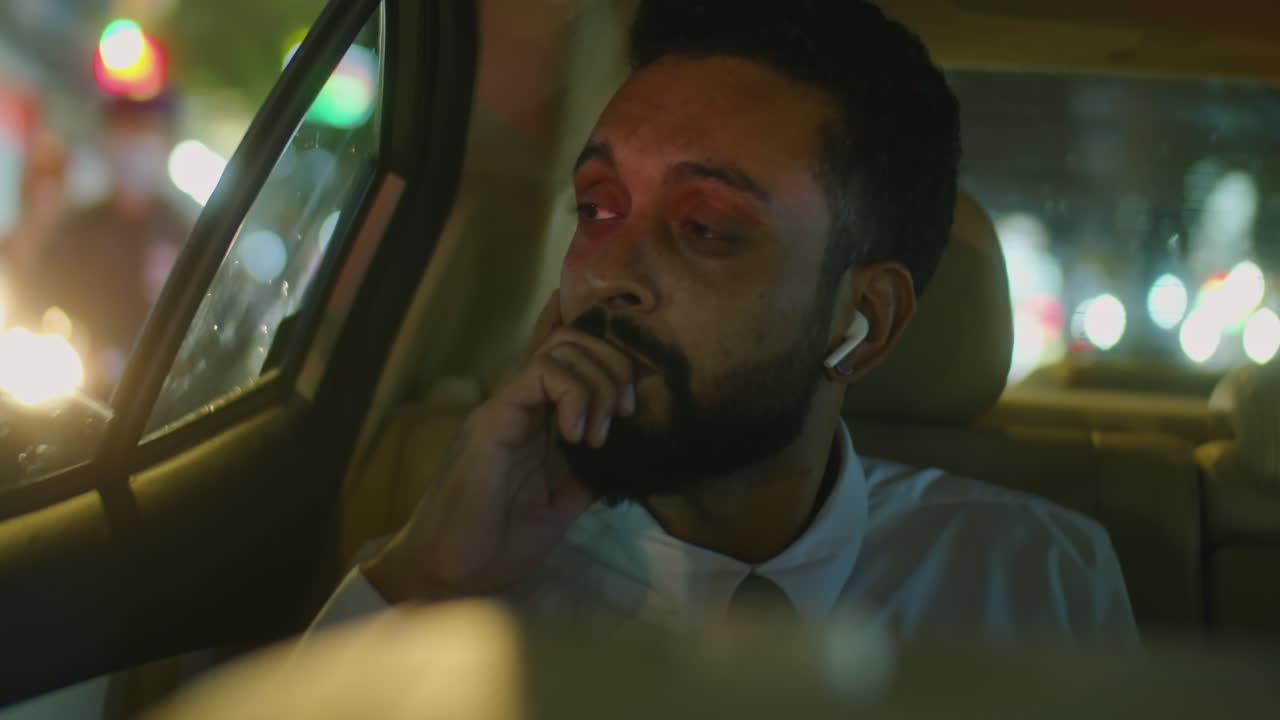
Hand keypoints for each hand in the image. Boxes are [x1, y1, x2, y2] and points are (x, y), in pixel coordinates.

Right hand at [363, 290, 636, 603]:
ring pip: (559, 349)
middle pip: (570, 342)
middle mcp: (517, 406)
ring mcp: (503, 408)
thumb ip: (584, 478)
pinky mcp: (493, 419)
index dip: (587, 333)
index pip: (557, 358)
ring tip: (600, 433)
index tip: (630, 346)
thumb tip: (620, 459)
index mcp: (531, 422)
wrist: (451, 576)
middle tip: (626, 410)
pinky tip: (578, 433)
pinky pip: (539, 374)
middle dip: (613, 364)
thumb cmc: (495, 546)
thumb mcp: (557, 509)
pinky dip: (572, 393)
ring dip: (597, 381)